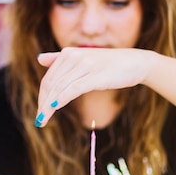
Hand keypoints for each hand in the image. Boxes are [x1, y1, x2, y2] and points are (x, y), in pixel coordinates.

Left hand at [35, 47, 150, 126]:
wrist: (136, 62)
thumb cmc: (110, 63)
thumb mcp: (84, 58)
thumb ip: (60, 58)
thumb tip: (39, 59)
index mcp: (68, 54)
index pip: (48, 78)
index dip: (42, 96)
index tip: (40, 112)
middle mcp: (74, 57)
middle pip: (51, 84)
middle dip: (43, 103)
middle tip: (39, 120)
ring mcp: (85, 65)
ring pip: (60, 87)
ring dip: (48, 106)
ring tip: (44, 120)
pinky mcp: (95, 75)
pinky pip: (73, 88)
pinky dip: (62, 98)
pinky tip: (54, 108)